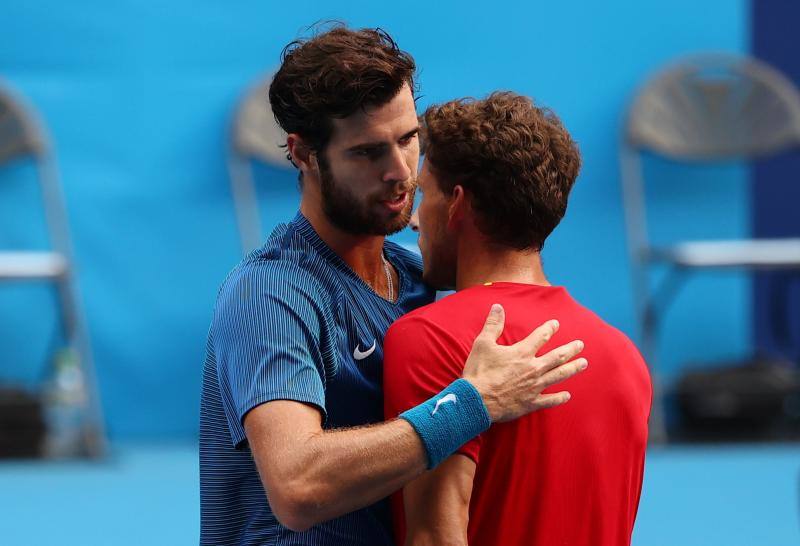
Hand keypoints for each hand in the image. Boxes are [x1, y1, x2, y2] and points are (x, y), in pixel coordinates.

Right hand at [462, 304, 586, 422]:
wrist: (476, 400)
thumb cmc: (479, 372)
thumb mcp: (483, 344)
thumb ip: (493, 324)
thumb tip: (498, 307)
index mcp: (522, 353)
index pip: (540, 337)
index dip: (549, 329)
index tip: (556, 324)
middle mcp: (533, 368)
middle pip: (557, 356)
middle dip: (570, 349)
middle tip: (581, 344)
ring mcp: (534, 387)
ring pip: (559, 375)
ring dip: (572, 368)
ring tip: (583, 364)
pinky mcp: (531, 402)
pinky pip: (550, 400)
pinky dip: (560, 398)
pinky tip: (567, 395)